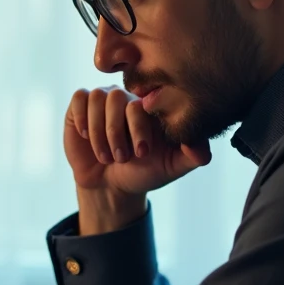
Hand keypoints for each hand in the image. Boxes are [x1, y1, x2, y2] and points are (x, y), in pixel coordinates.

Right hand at [66, 86, 210, 196]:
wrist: (110, 186)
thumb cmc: (143, 172)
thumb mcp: (171, 167)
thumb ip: (192, 156)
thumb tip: (203, 150)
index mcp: (150, 106)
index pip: (143, 102)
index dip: (139, 128)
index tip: (142, 153)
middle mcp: (127, 98)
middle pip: (116, 98)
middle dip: (116, 133)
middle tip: (122, 158)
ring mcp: (103, 101)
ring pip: (97, 98)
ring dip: (99, 133)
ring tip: (106, 156)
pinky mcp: (80, 106)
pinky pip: (80, 99)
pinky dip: (82, 119)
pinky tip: (86, 137)